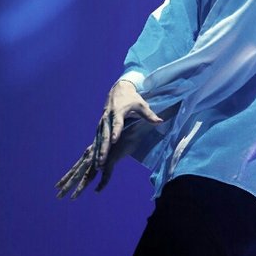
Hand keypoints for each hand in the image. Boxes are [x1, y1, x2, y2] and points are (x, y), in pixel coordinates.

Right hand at [54, 81, 162, 199]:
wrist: (119, 89)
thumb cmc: (132, 98)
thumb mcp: (141, 104)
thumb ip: (149, 115)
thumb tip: (160, 122)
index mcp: (118, 112)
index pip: (117, 123)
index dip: (115, 131)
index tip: (114, 140)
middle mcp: (108, 118)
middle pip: (105, 134)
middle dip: (103, 148)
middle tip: (102, 161)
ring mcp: (103, 122)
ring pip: (99, 139)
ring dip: (98, 152)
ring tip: (98, 165)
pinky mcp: (100, 126)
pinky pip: (97, 139)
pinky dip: (96, 150)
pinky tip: (95, 161)